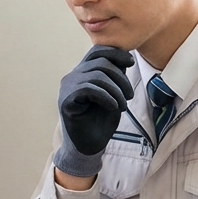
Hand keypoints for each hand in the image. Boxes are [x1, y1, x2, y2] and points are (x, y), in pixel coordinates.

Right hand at [54, 46, 134, 177]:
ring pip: (97, 75)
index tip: (131, 62)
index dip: (115, 53)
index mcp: (82, 73)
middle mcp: (72, 77)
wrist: (88, 147)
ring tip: (123, 105)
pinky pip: (90, 89)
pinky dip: (107, 97)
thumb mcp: (113, 95)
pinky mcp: (66, 100)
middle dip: (120, 77)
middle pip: (100, 62)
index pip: (96, 51)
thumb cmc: (100, 122)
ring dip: (116, 90)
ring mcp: (67, 88)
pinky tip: (114, 107)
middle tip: (129, 96)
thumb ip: (114, 77)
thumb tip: (124, 59)